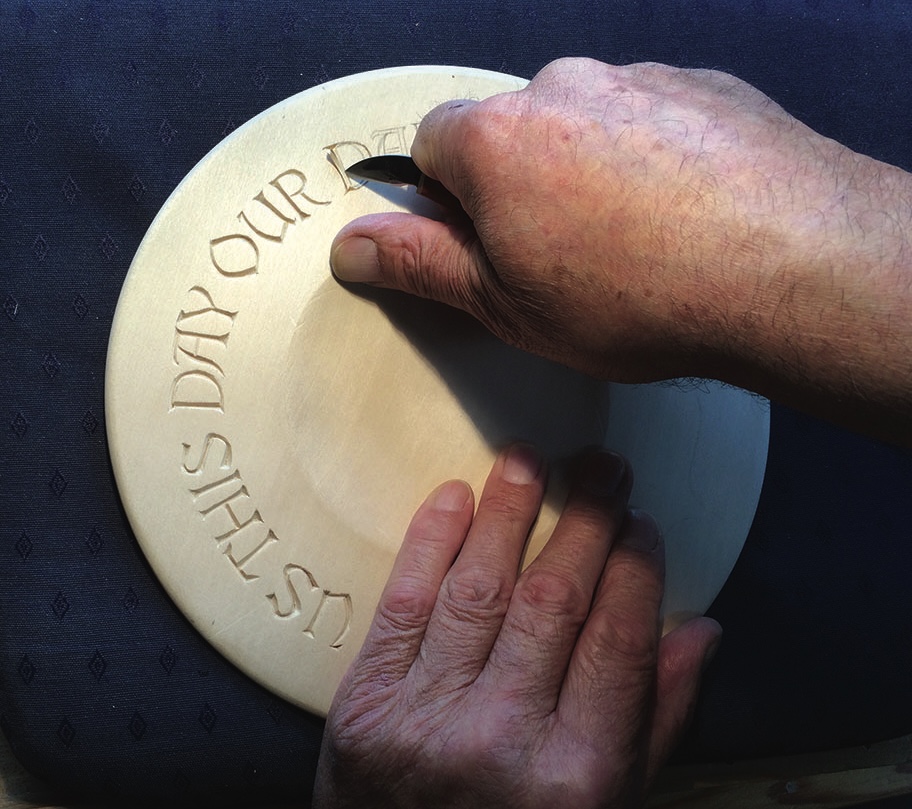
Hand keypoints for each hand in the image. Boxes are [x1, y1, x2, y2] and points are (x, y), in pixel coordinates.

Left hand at [313, 446, 720, 807]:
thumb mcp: (607, 803)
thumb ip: (656, 719)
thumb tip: (701, 627)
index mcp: (579, 773)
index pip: (619, 638)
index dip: (635, 566)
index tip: (641, 521)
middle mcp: (503, 740)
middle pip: (553, 599)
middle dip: (584, 520)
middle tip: (601, 469)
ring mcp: (425, 719)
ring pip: (479, 589)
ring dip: (506, 511)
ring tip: (528, 459)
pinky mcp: (363, 705)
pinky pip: (402, 604)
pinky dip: (430, 543)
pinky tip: (455, 497)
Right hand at [332, 58, 911, 441]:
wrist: (787, 265)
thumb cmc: (634, 295)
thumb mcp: (504, 302)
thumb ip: (419, 266)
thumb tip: (350, 245)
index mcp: (495, 138)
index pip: (430, 145)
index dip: (447, 200)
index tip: (479, 244)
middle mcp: (561, 87)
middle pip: (510, 131)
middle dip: (518, 186)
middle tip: (558, 258)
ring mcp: (637, 79)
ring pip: (583, 125)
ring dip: (587, 173)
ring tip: (632, 243)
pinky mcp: (702, 87)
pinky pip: (650, 120)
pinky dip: (650, 159)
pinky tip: (681, 215)